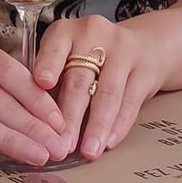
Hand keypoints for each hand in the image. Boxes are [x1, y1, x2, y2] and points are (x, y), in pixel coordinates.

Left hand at [34, 15, 166, 159]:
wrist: (144, 45)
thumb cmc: (92, 57)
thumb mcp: (68, 57)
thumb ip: (53, 82)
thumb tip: (37, 121)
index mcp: (67, 31)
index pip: (56, 47)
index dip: (48, 64)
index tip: (42, 83)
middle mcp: (94, 34)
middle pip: (80, 78)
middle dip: (70, 116)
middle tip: (61, 145)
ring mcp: (123, 50)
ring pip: (107, 92)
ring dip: (96, 126)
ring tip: (88, 152)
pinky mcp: (144, 69)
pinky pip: (130, 101)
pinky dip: (119, 125)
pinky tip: (110, 142)